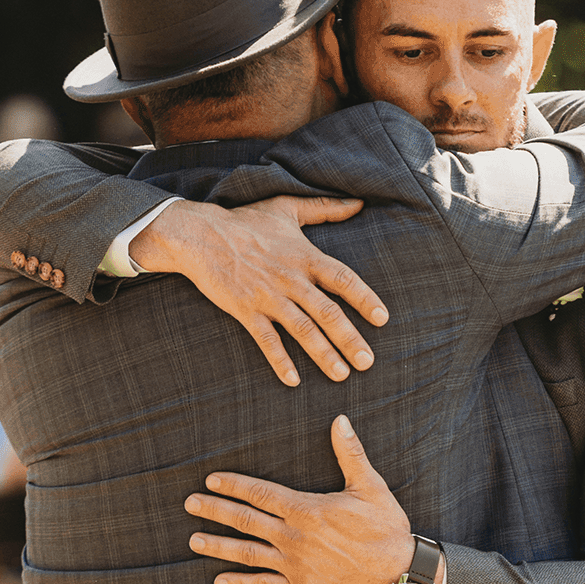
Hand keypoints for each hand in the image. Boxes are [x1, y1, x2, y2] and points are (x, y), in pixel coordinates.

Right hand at [130, 194, 388, 387]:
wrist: (201, 235)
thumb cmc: (246, 221)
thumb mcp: (287, 208)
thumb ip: (325, 208)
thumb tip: (359, 203)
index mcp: (305, 256)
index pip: (343, 279)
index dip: (364, 298)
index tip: (382, 318)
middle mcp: (291, 279)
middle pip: (327, 313)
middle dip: (350, 339)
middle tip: (367, 362)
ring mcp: (268, 297)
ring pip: (302, 330)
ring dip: (323, 354)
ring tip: (341, 375)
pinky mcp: (246, 311)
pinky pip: (266, 340)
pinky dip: (280, 360)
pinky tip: (293, 381)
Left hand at [184, 415, 415, 583]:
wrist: (399, 577)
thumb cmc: (387, 530)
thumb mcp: (371, 487)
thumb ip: (350, 454)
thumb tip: (339, 420)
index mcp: (306, 509)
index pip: (260, 493)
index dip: (233, 485)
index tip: (211, 480)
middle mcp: (293, 536)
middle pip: (245, 520)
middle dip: (214, 510)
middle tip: (190, 504)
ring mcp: (294, 564)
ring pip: (246, 553)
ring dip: (218, 546)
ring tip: (193, 540)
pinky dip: (239, 583)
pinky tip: (219, 580)